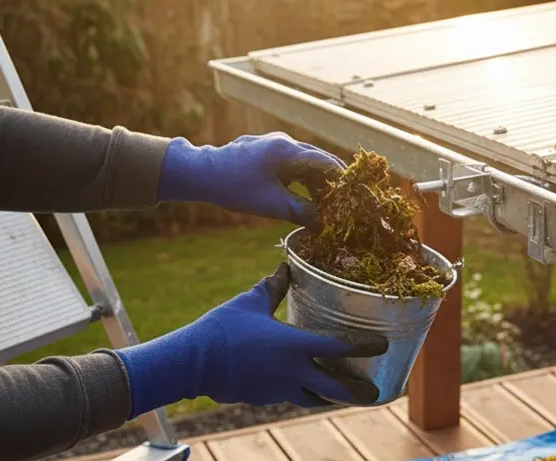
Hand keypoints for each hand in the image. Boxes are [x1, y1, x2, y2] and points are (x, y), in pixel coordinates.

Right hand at [115, 263, 386, 415]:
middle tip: (373, 393)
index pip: (340, 348)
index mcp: (295, 345)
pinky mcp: (264, 399)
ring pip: (313, 398)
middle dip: (356, 393)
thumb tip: (286, 267)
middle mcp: (293, 372)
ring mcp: (279, 389)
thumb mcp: (250, 303)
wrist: (193, 363)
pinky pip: (288, 397)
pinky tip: (299, 389)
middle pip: (335, 389)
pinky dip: (299, 393)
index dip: (365, 346)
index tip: (383, 345)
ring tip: (340, 396)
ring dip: (329, 397)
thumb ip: (273, 287)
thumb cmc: (222, 329)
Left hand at [156, 132, 343, 225]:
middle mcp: (283, 142)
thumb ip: (302, 212)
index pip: (326, 162)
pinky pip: (290, 165)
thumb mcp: (272, 204)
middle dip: (330, 183)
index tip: (355, 194)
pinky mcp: (264, 152)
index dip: (343, 179)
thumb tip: (323, 224)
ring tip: (324, 204)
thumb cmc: (235, 187)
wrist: (200, 173)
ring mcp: (272, 145)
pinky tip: (302, 196)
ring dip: (315, 183)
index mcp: (288, 150)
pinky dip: (300, 180)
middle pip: (317, 161)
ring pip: (303, 163)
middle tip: (342, 203)